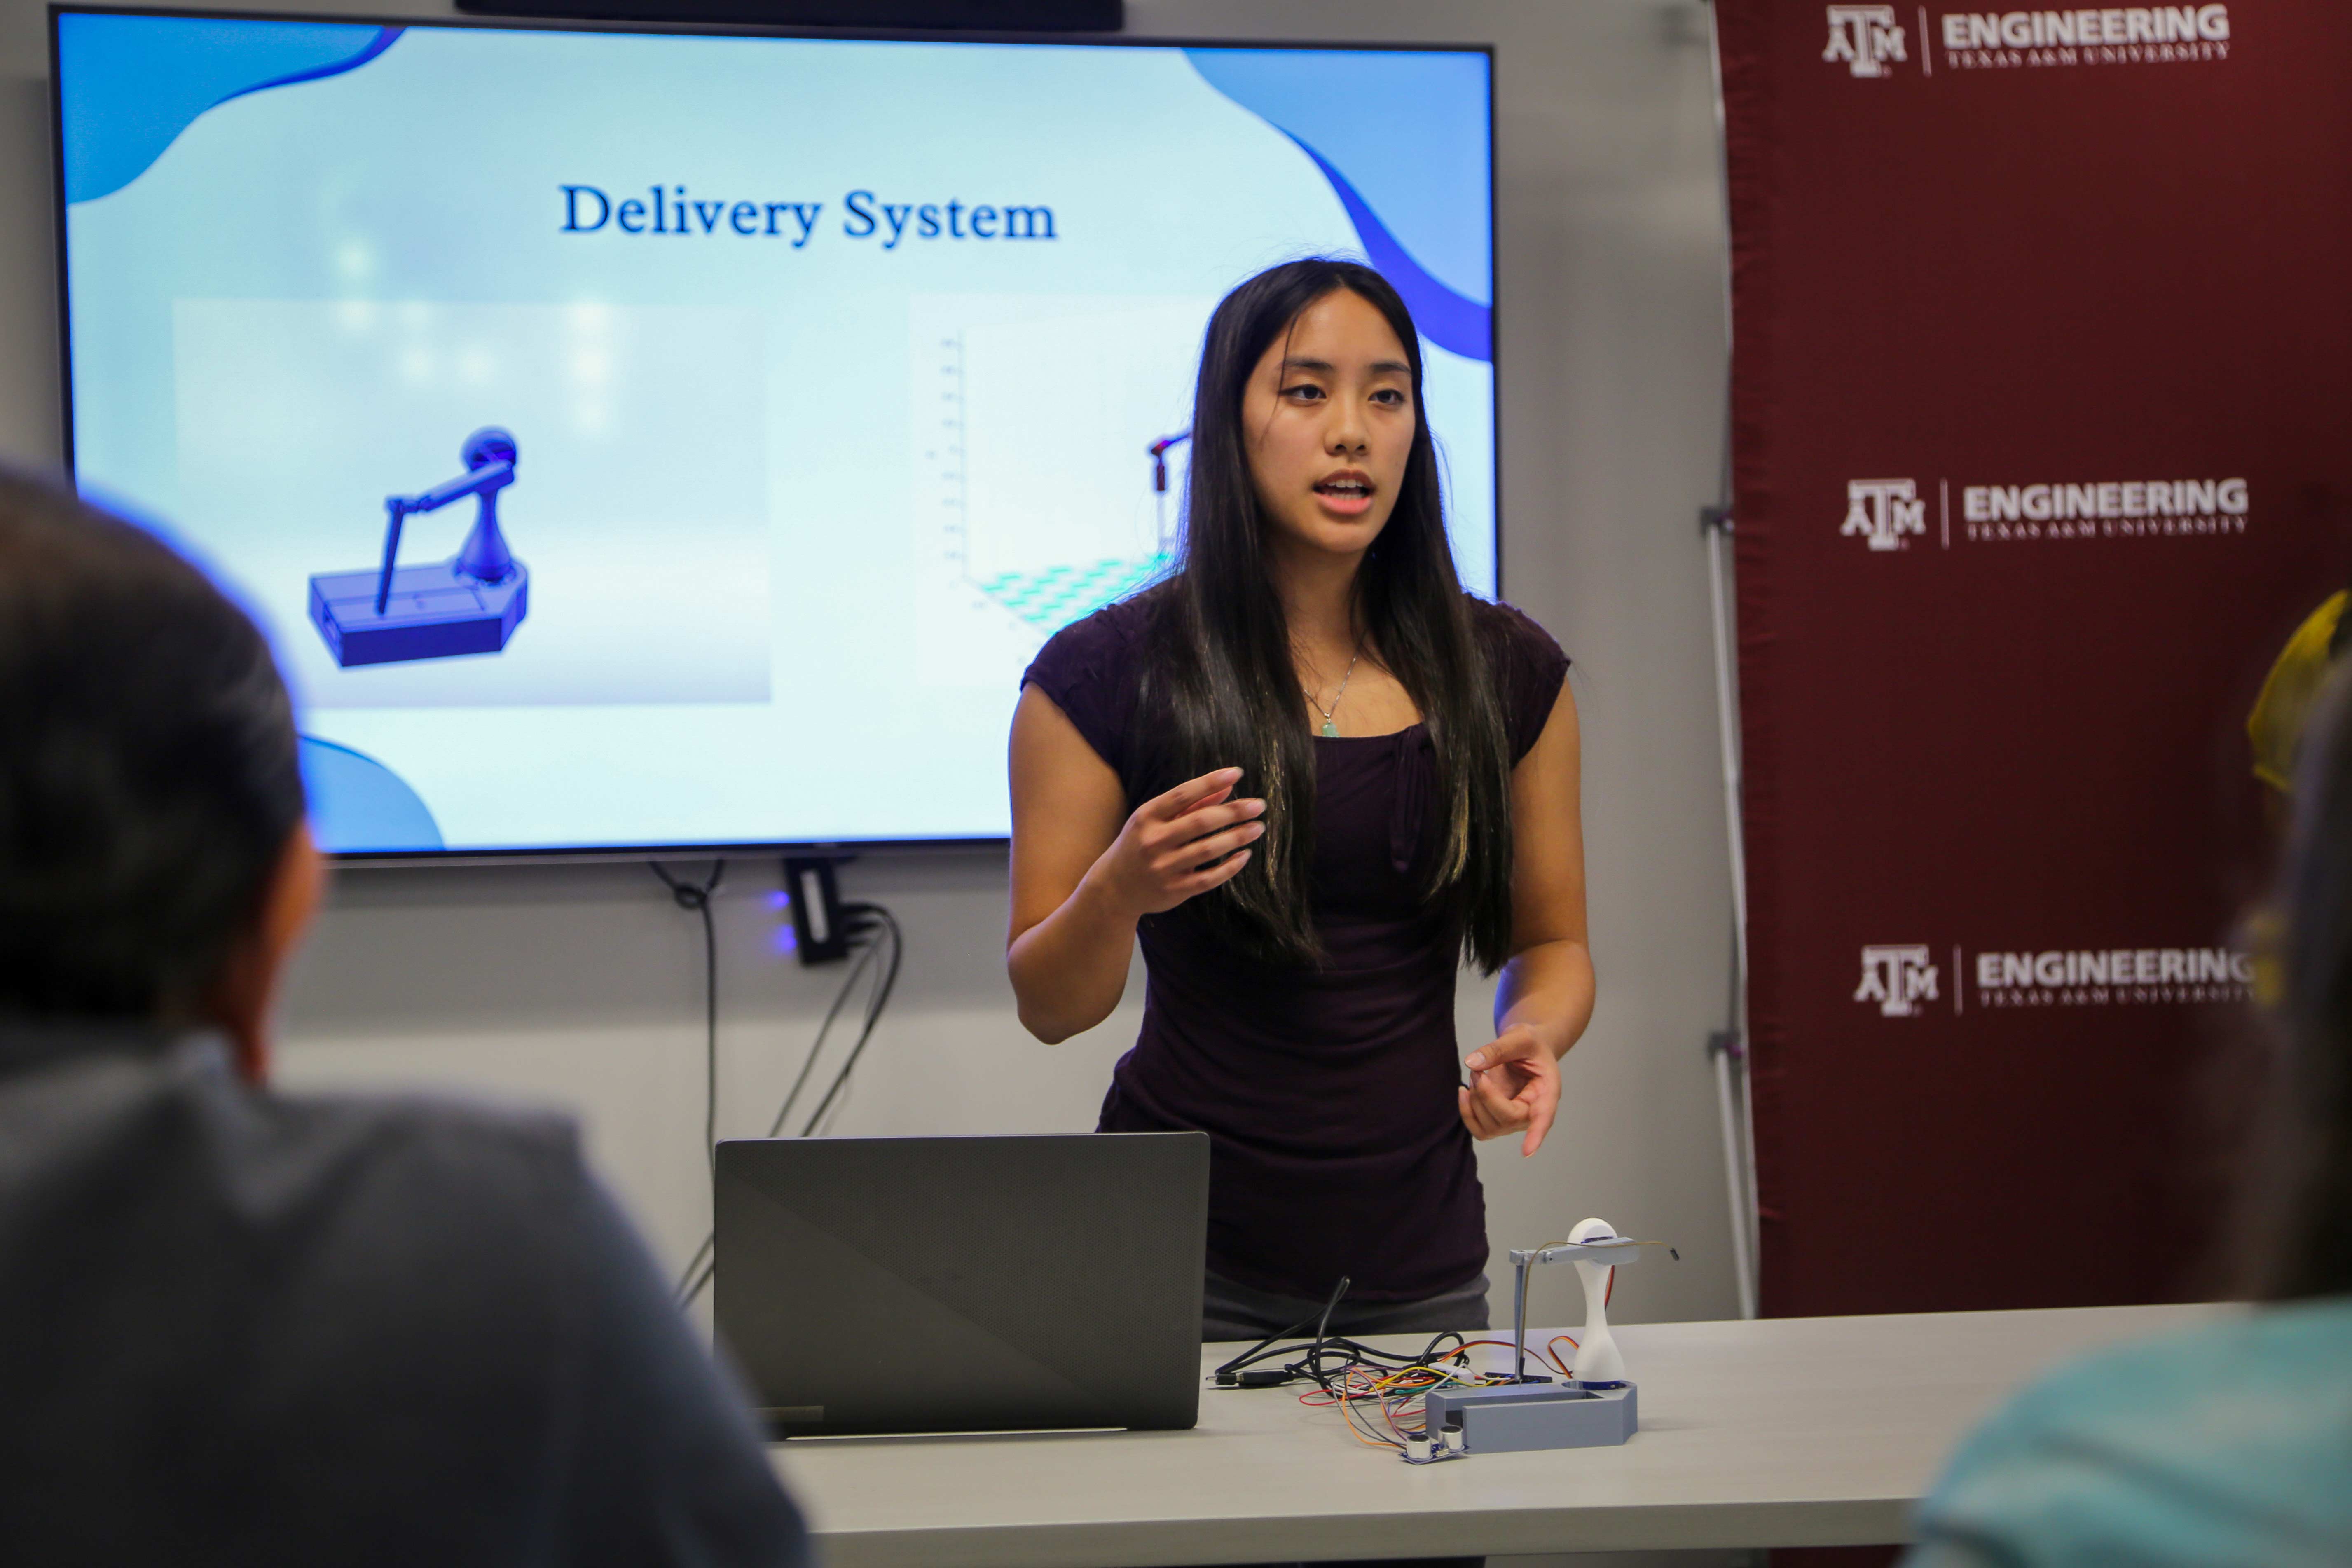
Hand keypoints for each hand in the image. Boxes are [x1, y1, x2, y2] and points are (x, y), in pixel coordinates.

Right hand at [1086, 767, 1265, 919]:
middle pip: (1201, 822)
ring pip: (1208, 850)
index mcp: (1147, 816)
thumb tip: (1227, 786)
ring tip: (1257, 828)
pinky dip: (1230, 867)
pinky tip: (1244, 855)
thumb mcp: (1156, 820)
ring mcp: (1164, 867)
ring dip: (1237, 837)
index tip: (1237, 773)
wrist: (1115, 887)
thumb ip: (1191, 804)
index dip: (1211, 782)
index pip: (1183, 794)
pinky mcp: (1175, 890)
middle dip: (1233, 812)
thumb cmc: (1140, 844)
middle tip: (1259, 806)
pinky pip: (1209, 878)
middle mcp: (1154, 841)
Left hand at [1458, 1024, 1559, 1156]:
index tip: (1527, 1152)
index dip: (1536, 1134)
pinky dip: (1467, 1112)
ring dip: (1474, 1102)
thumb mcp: (1520, 1038)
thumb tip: (1472, 1063)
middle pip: (1507, 1119)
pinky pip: (1479, 1129)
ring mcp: (1514, 1120)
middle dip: (1486, 1095)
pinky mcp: (1498, 1121)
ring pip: (1490, 1127)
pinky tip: (1465, 1092)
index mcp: (1547, 1092)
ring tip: (1476, 1074)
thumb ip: (1498, 1049)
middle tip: (1477, 1071)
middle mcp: (1532, 1112)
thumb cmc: (1530, 1045)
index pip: (1543, 1117)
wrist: (1526, 1050)